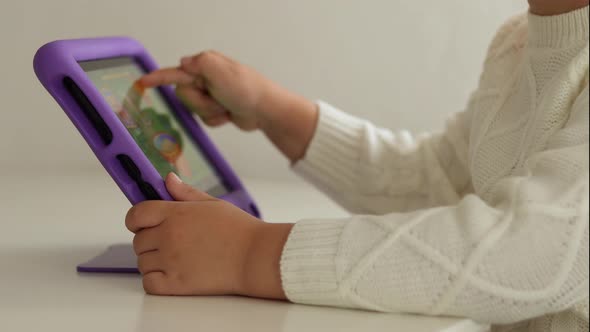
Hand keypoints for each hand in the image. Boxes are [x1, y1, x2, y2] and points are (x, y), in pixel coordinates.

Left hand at [126, 173, 292, 298]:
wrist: (255, 257)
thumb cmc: (239, 230)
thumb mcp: (212, 203)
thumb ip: (185, 193)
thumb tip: (167, 180)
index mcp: (175, 214)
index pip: (136, 214)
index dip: (137, 219)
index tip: (143, 222)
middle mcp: (169, 236)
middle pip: (138, 240)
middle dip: (150, 240)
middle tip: (170, 241)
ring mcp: (171, 261)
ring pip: (142, 262)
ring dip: (153, 261)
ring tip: (176, 258)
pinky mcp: (176, 284)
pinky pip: (149, 283)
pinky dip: (155, 280)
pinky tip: (170, 273)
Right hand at [139, 51, 318, 161]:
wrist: (266, 110)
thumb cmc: (247, 89)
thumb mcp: (220, 71)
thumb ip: (199, 63)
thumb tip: (183, 62)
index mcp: (204, 65)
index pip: (175, 71)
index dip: (157, 78)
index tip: (142, 82)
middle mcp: (206, 78)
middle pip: (184, 95)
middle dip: (199, 102)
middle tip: (218, 99)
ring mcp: (212, 95)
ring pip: (194, 109)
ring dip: (209, 112)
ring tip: (226, 107)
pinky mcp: (217, 109)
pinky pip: (205, 119)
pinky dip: (216, 119)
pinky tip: (228, 114)